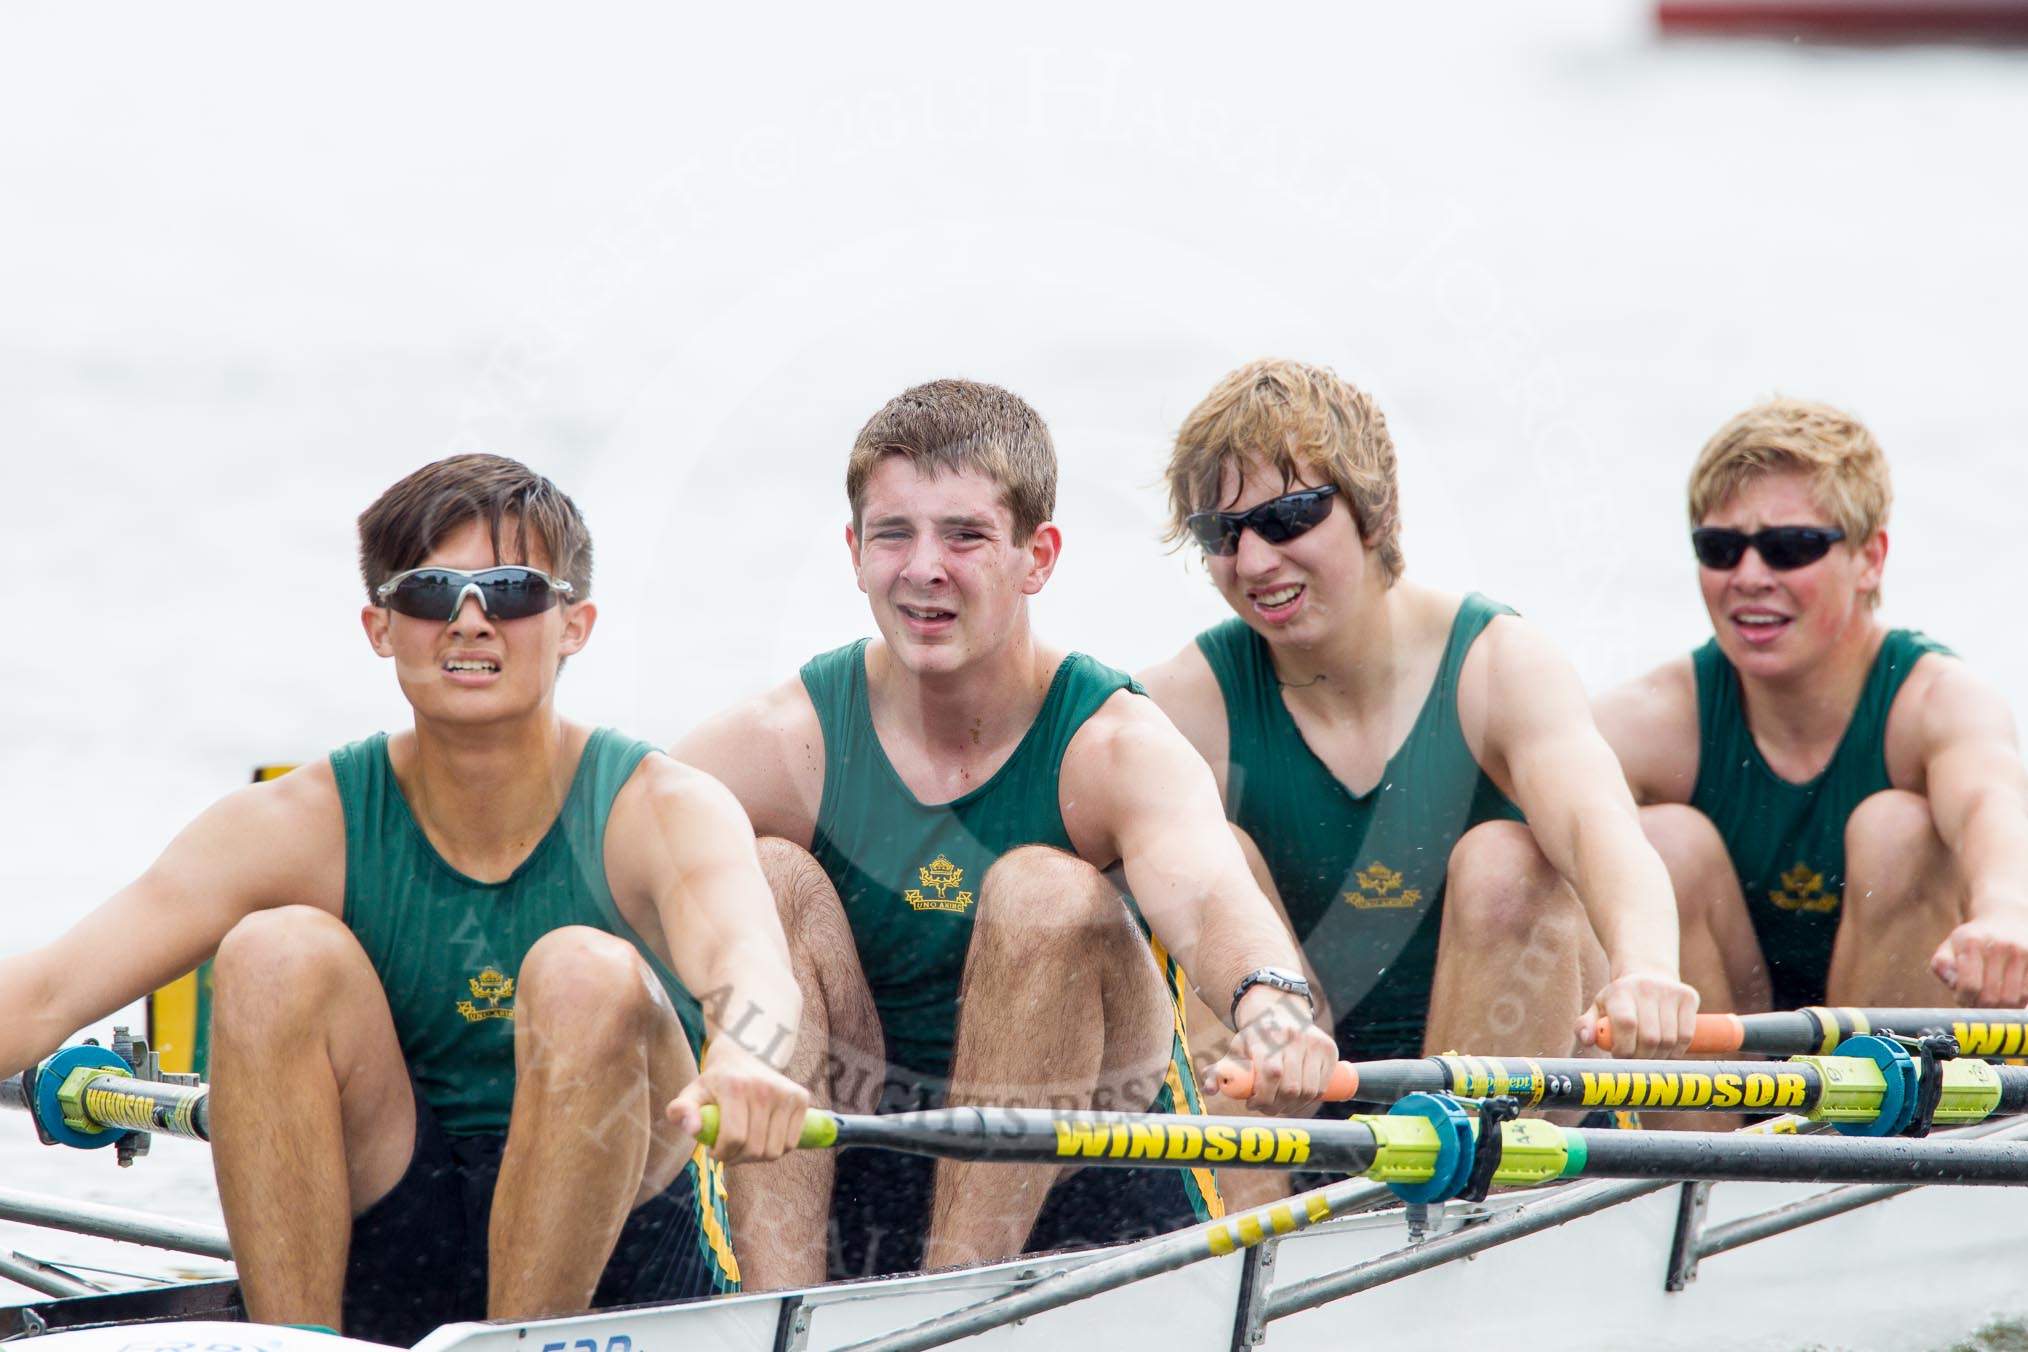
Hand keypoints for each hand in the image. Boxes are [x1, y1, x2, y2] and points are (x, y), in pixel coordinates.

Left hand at [665, 1044, 810, 1164]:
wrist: (747, 1051)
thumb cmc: (716, 1081)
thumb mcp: (693, 1092)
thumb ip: (682, 1110)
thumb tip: (693, 1129)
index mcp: (735, 1087)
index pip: (734, 1138)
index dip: (722, 1154)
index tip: (713, 1151)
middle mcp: (764, 1089)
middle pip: (756, 1149)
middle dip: (738, 1158)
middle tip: (728, 1150)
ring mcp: (786, 1093)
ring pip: (775, 1151)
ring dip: (758, 1157)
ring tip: (745, 1145)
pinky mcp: (801, 1098)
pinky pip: (792, 1143)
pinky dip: (777, 1149)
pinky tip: (763, 1139)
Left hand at [1202, 989, 1337, 1112]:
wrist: (1280, 1011)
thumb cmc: (1254, 1037)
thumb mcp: (1235, 1049)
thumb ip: (1220, 1071)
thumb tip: (1211, 1090)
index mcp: (1268, 1037)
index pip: (1271, 1074)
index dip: (1263, 1097)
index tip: (1252, 1104)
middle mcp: (1294, 1037)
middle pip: (1291, 1087)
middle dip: (1276, 1106)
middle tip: (1266, 1108)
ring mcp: (1315, 1043)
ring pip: (1309, 1091)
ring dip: (1294, 1106)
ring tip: (1280, 1104)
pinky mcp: (1330, 1049)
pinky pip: (1322, 1086)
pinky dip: (1310, 1099)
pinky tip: (1298, 1099)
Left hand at [1574, 971, 1699, 1058]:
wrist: (1647, 975)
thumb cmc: (1619, 1001)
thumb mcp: (1598, 1009)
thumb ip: (1585, 1026)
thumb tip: (1587, 1039)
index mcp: (1620, 991)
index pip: (1626, 1024)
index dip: (1624, 1048)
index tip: (1620, 1056)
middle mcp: (1646, 988)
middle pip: (1650, 1038)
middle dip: (1641, 1058)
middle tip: (1635, 1061)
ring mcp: (1670, 991)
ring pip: (1669, 1040)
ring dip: (1659, 1057)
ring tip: (1649, 1055)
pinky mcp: (1689, 996)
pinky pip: (1686, 1036)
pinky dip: (1676, 1051)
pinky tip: (1665, 1050)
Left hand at [1933, 914, 2027, 1005]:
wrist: (2005, 920)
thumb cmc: (1971, 941)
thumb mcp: (1950, 947)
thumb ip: (1942, 965)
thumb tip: (1951, 982)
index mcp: (1972, 942)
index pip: (1970, 986)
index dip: (1964, 999)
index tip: (1962, 999)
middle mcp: (1999, 946)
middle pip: (1992, 997)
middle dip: (1981, 1007)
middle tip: (1977, 1003)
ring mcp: (2022, 952)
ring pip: (2013, 1000)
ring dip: (2000, 1008)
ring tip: (1992, 1000)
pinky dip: (2017, 1002)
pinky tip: (2007, 994)